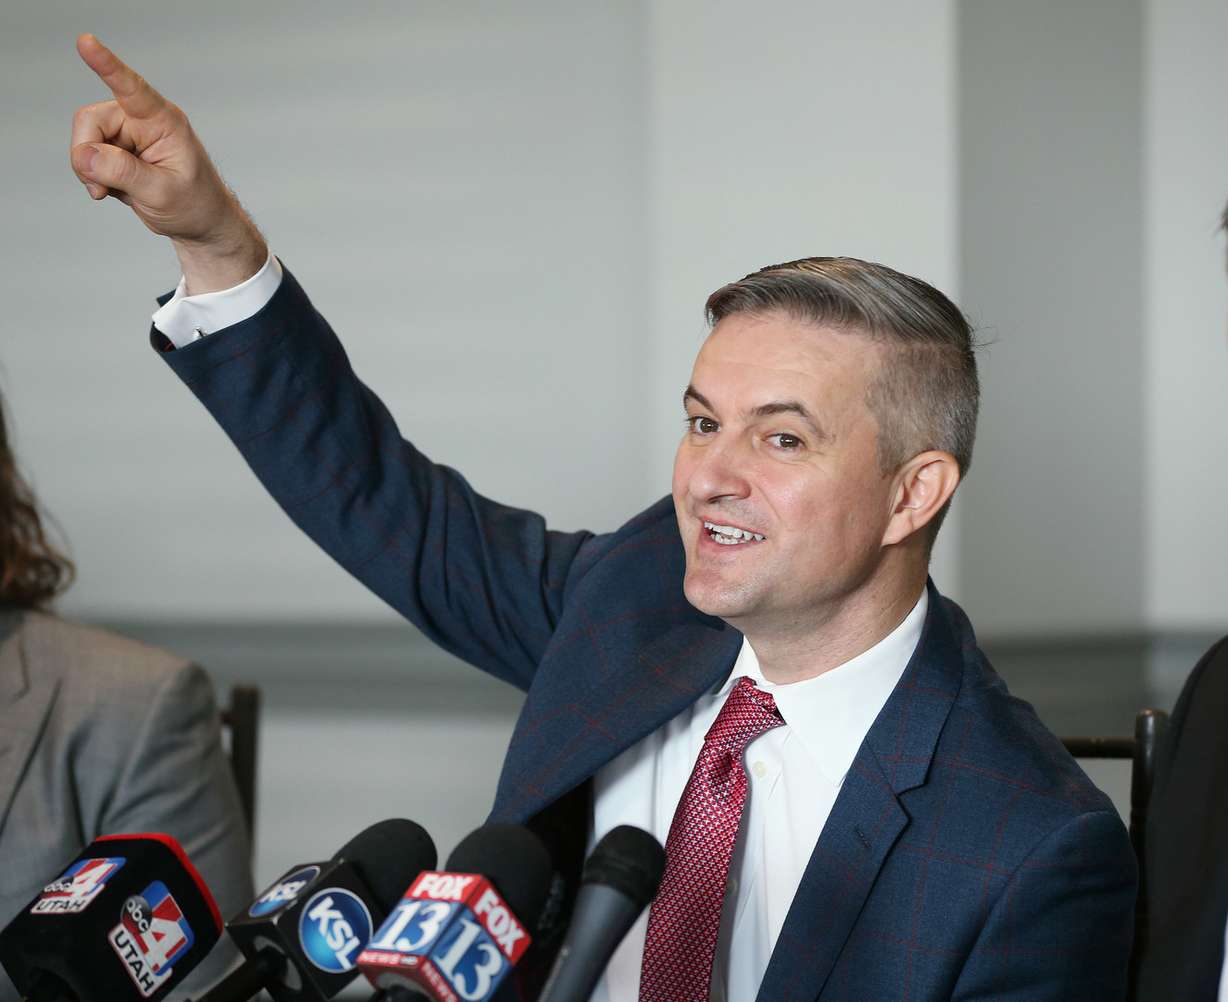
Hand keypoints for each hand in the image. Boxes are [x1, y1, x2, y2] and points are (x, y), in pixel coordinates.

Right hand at [70, 34, 265, 292]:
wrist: (200, 225)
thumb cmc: (195, 204)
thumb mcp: (162, 193)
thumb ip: (123, 172)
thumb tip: (85, 154)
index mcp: (164, 122)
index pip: (132, 89)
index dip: (107, 65)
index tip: (86, 42)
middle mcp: (143, 121)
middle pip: (90, 121)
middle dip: (87, 154)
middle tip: (100, 188)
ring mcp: (127, 135)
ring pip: (84, 139)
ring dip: (89, 170)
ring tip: (111, 191)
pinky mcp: (117, 150)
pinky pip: (87, 156)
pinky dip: (93, 177)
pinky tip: (113, 190)